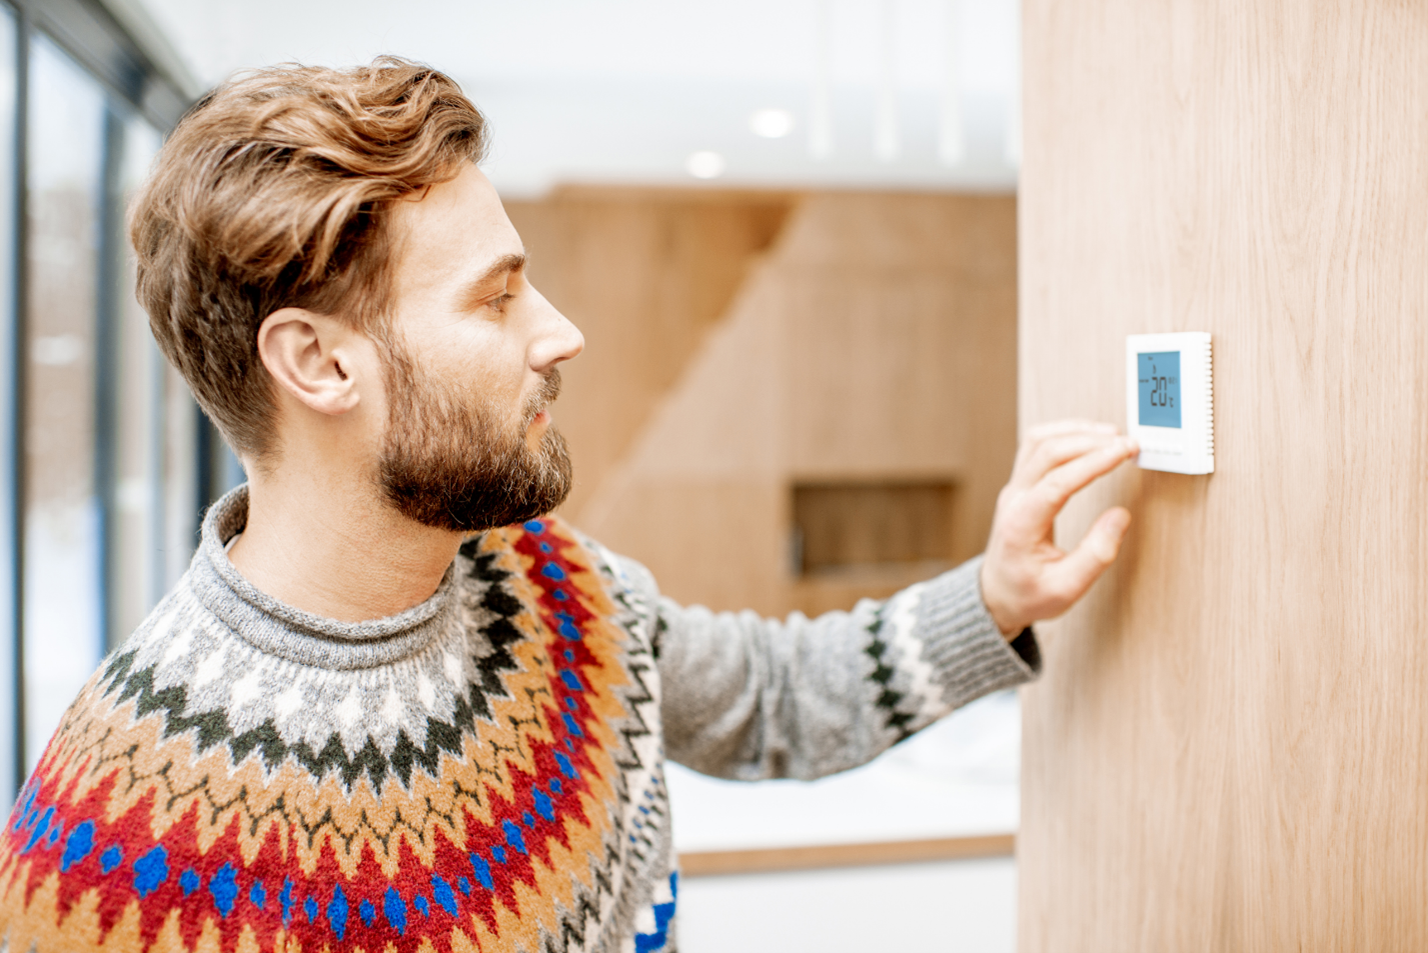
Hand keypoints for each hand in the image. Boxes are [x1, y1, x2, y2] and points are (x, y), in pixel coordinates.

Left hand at [979, 420, 1137, 635]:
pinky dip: (1064, 435)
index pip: (1057, 480)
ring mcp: (1013, 489)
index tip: (1124, 451)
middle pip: (1046, 452)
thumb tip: (1120, 516)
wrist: (997, 594)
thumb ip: (1095, 555)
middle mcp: (1013, 499)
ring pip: (1037, 441)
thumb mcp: (1066, 589)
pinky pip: (1036, 446)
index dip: (1093, 462)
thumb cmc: (1028, 594)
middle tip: (1128, 443)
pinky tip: (1089, 438)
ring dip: (1075, 431)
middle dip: (1090, 441)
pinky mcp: (1020, 485)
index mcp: (1021, 524)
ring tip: (1112, 436)